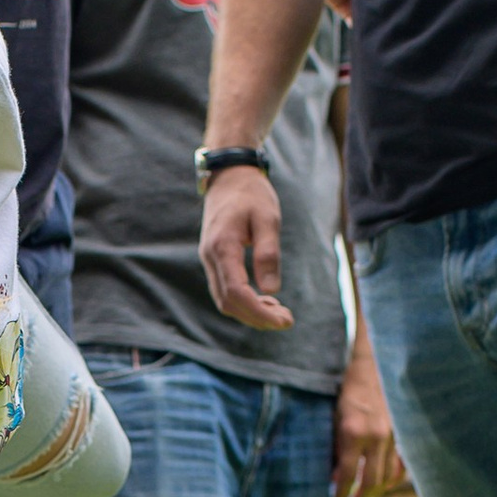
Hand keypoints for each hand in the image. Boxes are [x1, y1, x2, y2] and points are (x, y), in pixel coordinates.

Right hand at [200, 165, 291, 329]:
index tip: (285, 319)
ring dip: (250, 312)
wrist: (230, 177)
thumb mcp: (267, 218)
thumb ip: (268, 253)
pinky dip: (244, 302)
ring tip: (279, 310)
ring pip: (224, 301)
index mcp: (222, 247)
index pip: (236, 292)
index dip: (260, 312)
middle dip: (257, 317)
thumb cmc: (252, 195)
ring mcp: (209, 260)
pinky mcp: (214, 261)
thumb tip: (272, 289)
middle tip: (287, 319)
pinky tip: (265, 299)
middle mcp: (210, 257)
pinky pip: (224, 291)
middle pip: (228, 303)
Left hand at [330, 340, 399, 496]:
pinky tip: (386, 484)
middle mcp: (376, 437)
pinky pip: (403, 464)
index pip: (347, 475)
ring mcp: (394, 436)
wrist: (376, 365)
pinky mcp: (405, 433)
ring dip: (378, 491)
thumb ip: (335, 448)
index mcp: (353, 432)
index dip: (341, 494)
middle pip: (371, 482)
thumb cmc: (350, 390)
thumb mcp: (335, 417)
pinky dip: (395, 478)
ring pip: (389, 476)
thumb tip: (335, 476)